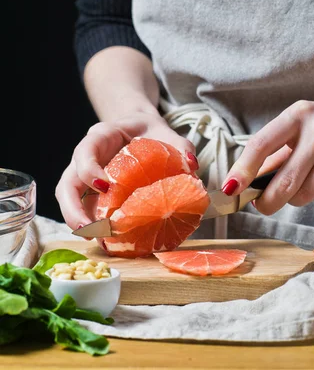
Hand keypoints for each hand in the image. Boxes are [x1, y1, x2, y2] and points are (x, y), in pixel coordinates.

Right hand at [55, 111, 197, 230]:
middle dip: (73, 207)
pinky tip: (105, 238)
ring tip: (94, 239)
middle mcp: (86, 156)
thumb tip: (191, 165)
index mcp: (103, 135)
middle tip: (89, 228)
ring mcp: (84, 175)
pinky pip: (82, 208)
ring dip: (76, 221)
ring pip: (68, 198)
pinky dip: (90, 223)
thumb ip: (181, 146)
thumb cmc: (150, 131)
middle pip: (67, 182)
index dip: (89, 169)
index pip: (86, 150)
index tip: (105, 186)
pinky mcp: (90, 192)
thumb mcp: (167, 133)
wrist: (141, 130)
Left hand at [222, 91, 313, 215]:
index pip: (261, 144)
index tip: (231, 188)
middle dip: (268, 202)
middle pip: (283, 181)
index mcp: (298, 114)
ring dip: (298, 198)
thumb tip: (246, 180)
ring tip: (305, 183)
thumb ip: (278, 151)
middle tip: (263, 206)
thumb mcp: (304, 126)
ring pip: (304, 193)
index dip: (242, 169)